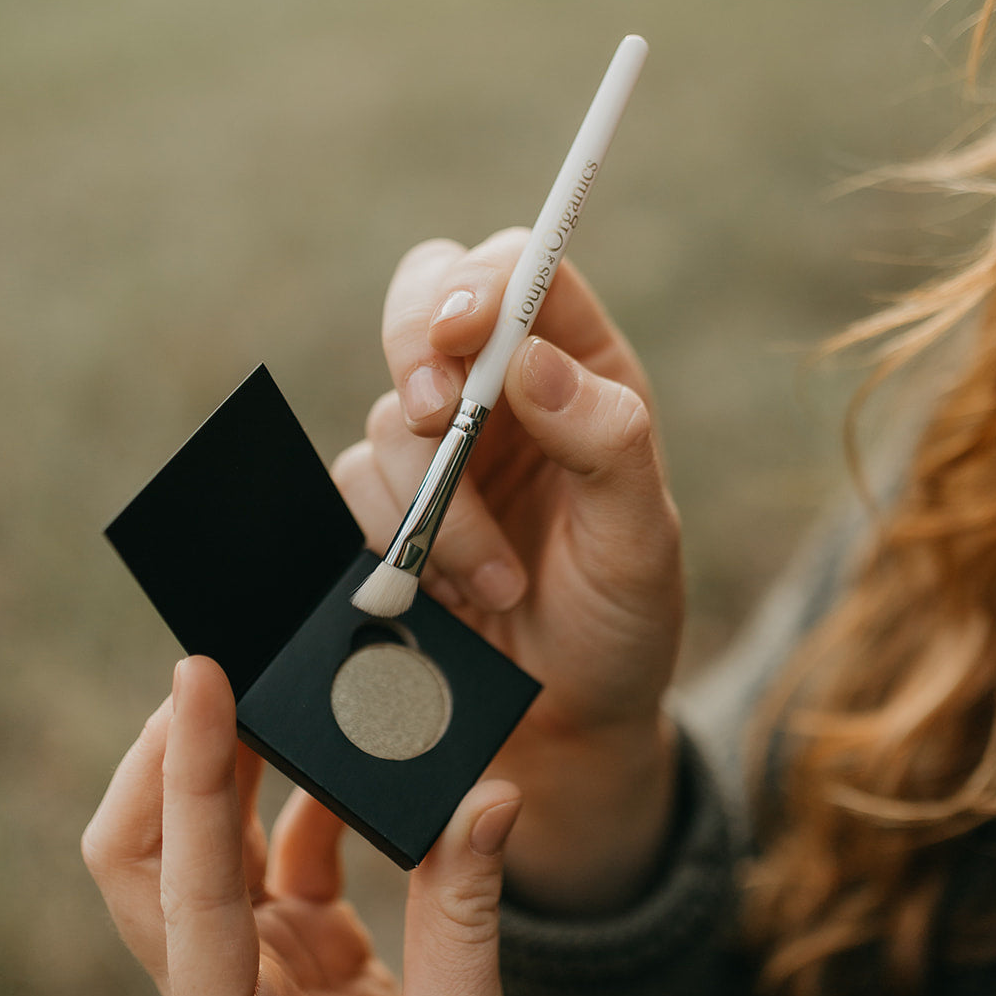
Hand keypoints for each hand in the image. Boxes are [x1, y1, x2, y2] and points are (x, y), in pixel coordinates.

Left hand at [82, 656, 520, 995]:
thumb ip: (467, 911)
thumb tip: (491, 794)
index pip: (188, 882)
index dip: (188, 771)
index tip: (200, 674)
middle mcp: (221, 981)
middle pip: (142, 856)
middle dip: (167, 757)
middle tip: (216, 672)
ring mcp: (245, 960)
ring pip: (193, 843)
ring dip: (222, 763)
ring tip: (266, 688)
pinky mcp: (282, 945)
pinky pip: (270, 853)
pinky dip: (298, 796)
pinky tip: (342, 762)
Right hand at [333, 229, 684, 911]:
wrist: (562, 719)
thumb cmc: (619, 621)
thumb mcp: (640, 540)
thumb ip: (606, 442)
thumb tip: (531, 361)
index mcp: (581, 375)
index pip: (527, 276)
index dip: (489, 281)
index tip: (466, 330)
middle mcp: (504, 395)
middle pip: (429, 301)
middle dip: (416, 348)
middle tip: (434, 412)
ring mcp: (441, 447)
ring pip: (390, 413)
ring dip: (431, 496)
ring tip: (494, 581)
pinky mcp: (390, 503)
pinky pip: (355, 483)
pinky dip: (393, 536)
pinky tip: (446, 593)